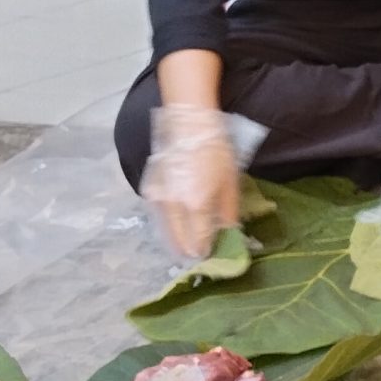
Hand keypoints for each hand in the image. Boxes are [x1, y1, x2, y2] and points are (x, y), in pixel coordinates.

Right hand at [141, 104, 251, 260]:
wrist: (188, 125)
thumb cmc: (215, 151)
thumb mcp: (230, 183)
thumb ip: (228, 213)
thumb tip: (229, 234)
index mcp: (196, 206)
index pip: (199, 242)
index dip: (206, 251)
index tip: (213, 254)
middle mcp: (174, 207)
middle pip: (179, 242)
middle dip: (191, 251)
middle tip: (201, 252)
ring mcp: (159, 199)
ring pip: (166, 232)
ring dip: (178, 241)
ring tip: (191, 243)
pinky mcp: (150, 190)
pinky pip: (160, 217)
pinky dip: (169, 226)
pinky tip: (180, 225)